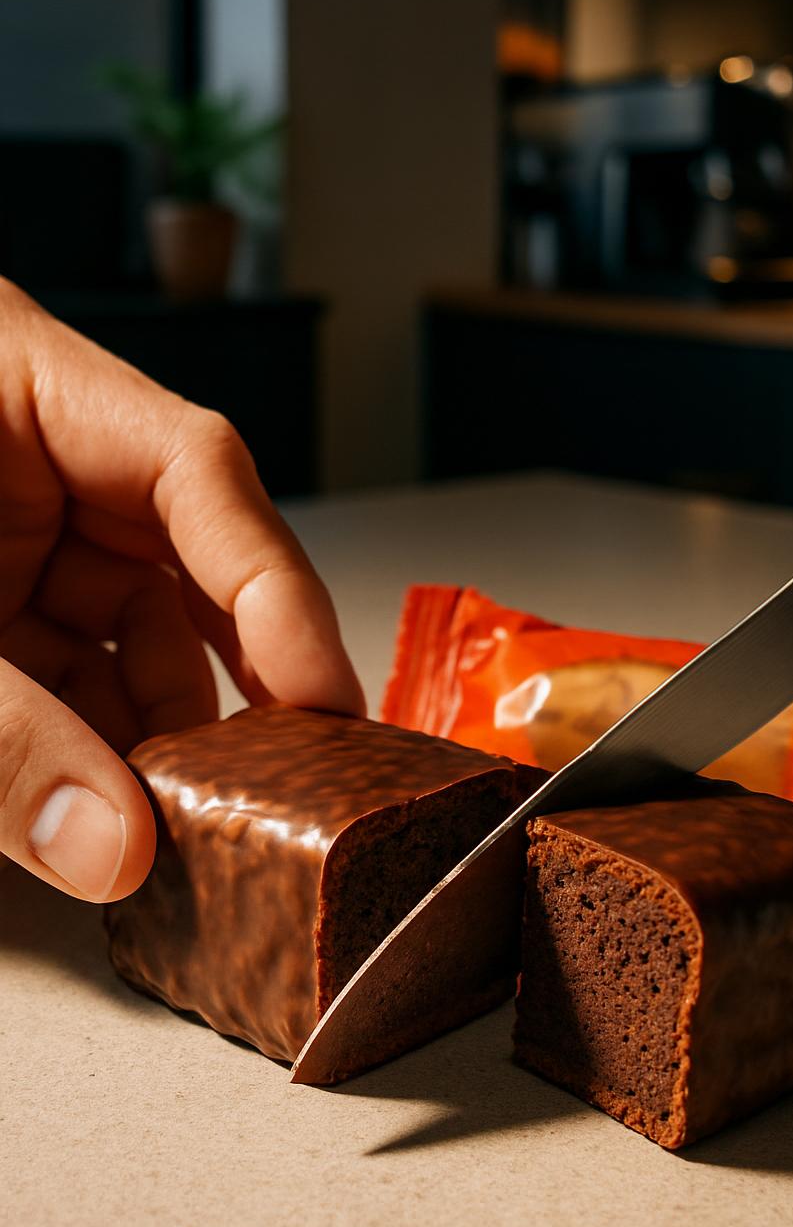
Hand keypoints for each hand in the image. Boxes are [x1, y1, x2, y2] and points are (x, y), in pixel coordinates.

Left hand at [0, 278, 363, 902]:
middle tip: (275, 784)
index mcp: (16, 377)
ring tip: (189, 821)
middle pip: (184, 560)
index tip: (325, 696)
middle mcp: (36, 451)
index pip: (198, 466)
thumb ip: (0, 737)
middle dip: (223, 683)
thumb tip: (112, 849)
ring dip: (154, 731)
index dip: (277, 585)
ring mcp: (12, 524)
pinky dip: (91, 739)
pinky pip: (70, 664)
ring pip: (129, 630)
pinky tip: (113, 806)